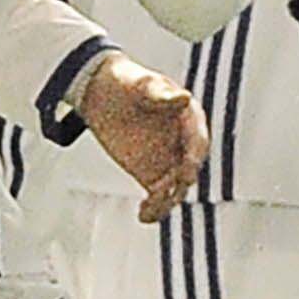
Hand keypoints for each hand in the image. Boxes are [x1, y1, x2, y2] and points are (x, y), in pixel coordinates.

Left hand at [77, 52, 208, 221]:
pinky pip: (158, 198)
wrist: (101, 95)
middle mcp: (183, 143)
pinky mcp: (152, 176)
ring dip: (166, 201)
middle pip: (189, 168)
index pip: (197, 140)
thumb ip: (161, 94)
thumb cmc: (126, 83)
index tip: (186, 170)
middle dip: (180, 182)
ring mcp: (169, 161)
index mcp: (189, 119)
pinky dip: (154, 210)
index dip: (193, 156)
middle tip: (168, 191)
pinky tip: (143, 215)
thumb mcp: (142, 84)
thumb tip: (184, 98)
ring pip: (175, 189)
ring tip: (149, 207)